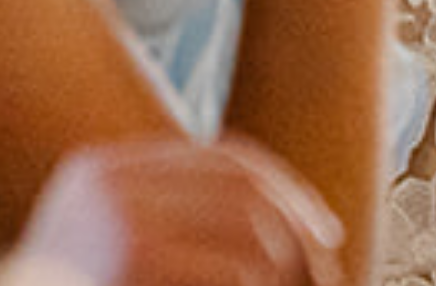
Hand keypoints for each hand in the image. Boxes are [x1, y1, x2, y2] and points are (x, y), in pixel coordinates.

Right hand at [10, 134, 343, 285]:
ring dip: (287, 269)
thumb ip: (169, 220)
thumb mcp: (118, 246)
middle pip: (244, 190)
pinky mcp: (134, 257)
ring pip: (251, 232)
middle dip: (298, 231)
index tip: (323, 231)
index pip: (224, 161)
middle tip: (329, 267)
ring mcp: (116, 218)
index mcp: (106, 171)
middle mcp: (110, 184)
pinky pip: (236, 274)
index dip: (285, 192)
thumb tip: (269, 221)